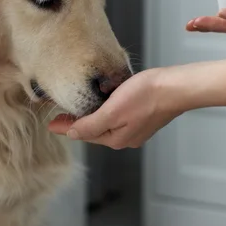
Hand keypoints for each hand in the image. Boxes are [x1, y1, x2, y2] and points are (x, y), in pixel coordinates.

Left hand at [48, 68, 180, 148]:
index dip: (66, 127)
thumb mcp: (112, 111)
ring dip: (92, 117)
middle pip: (94, 130)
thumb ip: (91, 125)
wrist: (176, 87)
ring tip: (77, 109)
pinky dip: (106, 111)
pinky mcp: (144, 115)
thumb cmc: (146, 96)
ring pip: (106, 124)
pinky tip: (103, 103)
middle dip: (78, 123)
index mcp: (116, 138)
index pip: (83, 133)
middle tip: (60, 115)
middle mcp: (126, 137)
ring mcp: (136, 127)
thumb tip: (72, 134)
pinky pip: (118, 116)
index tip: (50, 124)